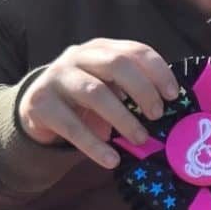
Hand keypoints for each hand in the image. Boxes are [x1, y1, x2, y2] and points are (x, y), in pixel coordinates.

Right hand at [19, 39, 179, 169]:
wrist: (37, 109)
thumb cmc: (85, 100)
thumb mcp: (109, 88)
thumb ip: (133, 92)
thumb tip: (170, 114)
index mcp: (100, 50)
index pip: (134, 50)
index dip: (157, 70)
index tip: (173, 95)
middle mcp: (77, 57)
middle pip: (116, 64)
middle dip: (142, 90)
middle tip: (157, 115)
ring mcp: (56, 78)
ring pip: (95, 93)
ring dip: (123, 118)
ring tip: (140, 139)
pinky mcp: (40, 103)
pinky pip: (71, 125)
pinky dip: (94, 145)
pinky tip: (111, 160)